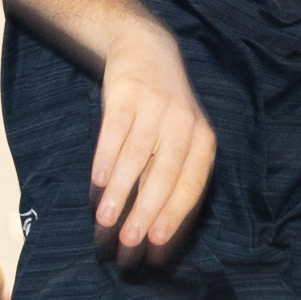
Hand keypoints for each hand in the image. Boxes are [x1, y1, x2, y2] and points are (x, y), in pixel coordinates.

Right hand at [90, 27, 220, 263]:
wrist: (148, 51)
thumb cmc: (163, 113)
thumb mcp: (178, 142)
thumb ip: (168, 181)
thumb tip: (153, 236)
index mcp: (203, 143)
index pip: (190, 188)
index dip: (172, 219)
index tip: (154, 249)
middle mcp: (184, 126)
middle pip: (164, 177)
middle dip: (146, 214)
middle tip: (129, 244)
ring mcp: (156, 108)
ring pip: (137, 158)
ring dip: (121, 193)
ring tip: (104, 221)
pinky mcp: (127, 95)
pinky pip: (115, 131)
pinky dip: (105, 158)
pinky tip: (97, 182)